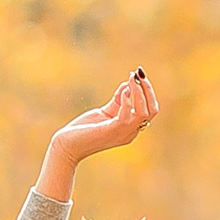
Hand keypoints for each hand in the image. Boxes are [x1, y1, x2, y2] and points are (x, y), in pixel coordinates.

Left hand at [38, 66, 159, 196]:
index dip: (147, 92)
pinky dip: (127, 100)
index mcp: (130, 128)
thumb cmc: (84, 130)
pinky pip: (128, 115)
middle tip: (139, 74)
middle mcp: (131, 132)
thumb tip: (128, 85)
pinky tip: (122, 91)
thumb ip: (118, 100)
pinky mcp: (112, 130)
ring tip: (132, 78)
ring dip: (139, 92)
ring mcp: (123, 133)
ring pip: (144, 112)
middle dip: (148, 90)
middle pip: (152, 110)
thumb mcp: (105, 112)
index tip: (138, 75)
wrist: (67, 145)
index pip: (150, 110)